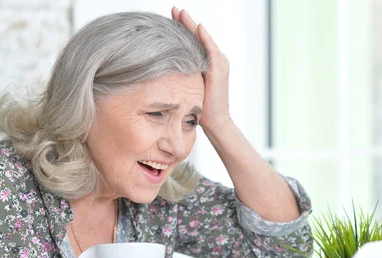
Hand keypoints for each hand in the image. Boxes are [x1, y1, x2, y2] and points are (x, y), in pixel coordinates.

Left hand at [171, 7, 232, 131]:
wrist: (215, 121)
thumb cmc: (201, 108)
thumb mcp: (188, 87)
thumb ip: (181, 75)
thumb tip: (162, 70)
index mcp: (206, 63)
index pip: (192, 42)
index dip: (181, 29)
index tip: (169, 18)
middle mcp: (215, 60)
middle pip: (197, 36)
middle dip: (185, 22)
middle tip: (174, 9)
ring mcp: (219, 63)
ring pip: (203, 39)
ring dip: (192, 25)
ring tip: (182, 13)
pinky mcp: (219, 70)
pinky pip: (211, 50)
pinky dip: (205, 39)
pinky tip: (198, 28)